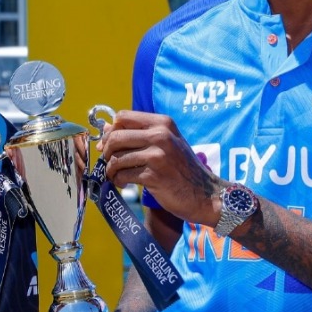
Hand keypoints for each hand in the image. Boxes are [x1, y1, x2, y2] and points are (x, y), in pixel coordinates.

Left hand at [98, 110, 219, 226]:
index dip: (111, 131)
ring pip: (117, 158)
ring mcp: (158, 156)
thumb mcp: (166, 144)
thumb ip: (139, 134)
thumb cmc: (182, 169)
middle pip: (116, 137)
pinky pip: (123, 175)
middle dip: (107, 152)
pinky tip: (125, 184)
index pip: (123, 117)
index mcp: (163, 123)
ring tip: (117, 176)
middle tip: (110, 163)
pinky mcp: (154, 176)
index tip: (108, 145)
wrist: (205, 194)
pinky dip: (119, 181)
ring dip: (111, 170)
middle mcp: (161, 135)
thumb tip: (106, 129)